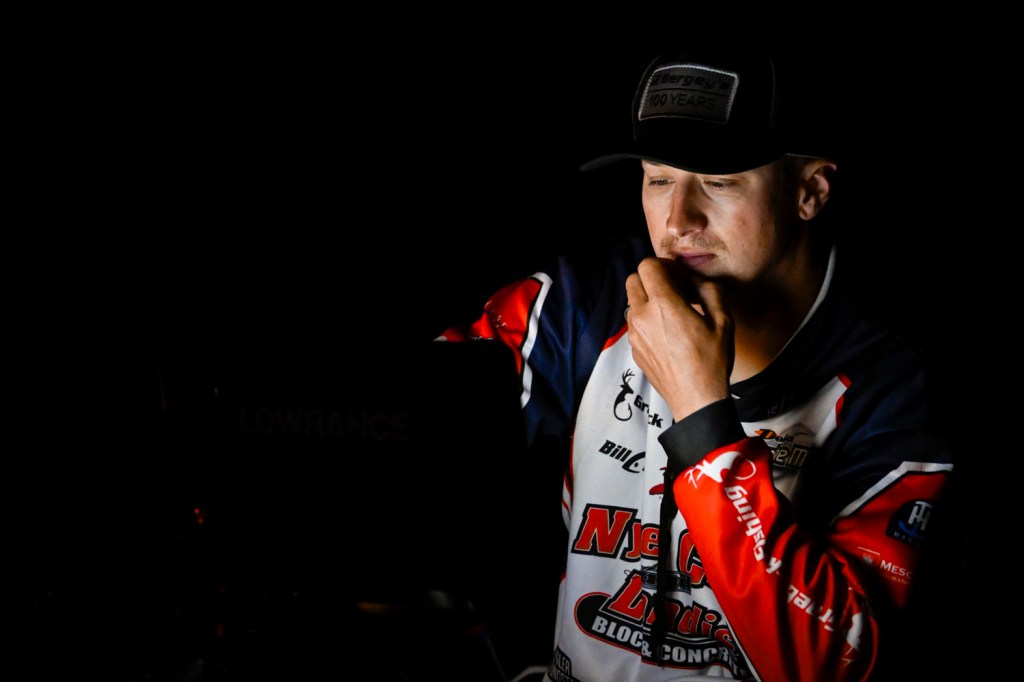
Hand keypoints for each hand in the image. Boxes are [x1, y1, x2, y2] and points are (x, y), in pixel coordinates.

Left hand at [624, 257, 733, 421]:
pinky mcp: (633, 350)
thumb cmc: (712, 361)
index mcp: (663, 305)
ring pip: (631, 302)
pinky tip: (668, 333)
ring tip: (672, 313)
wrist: (696, 399)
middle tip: (674, 290)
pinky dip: (646, 320)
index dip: (664, 265)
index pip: (647, 266)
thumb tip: (696, 280)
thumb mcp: (723, 320)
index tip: (679, 277)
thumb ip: (709, 290)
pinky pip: (634, 324)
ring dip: (647, 299)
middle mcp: (642, 317)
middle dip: (652, 279)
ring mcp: (634, 335)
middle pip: (633, 280)